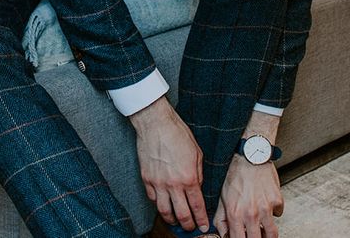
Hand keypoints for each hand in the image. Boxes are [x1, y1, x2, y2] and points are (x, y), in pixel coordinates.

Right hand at [129, 96, 209, 232]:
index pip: (197, 207)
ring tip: (176, 222)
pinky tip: (163, 204)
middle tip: (190, 228)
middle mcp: (173, 184)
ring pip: (164, 211)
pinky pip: (152, 198)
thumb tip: (197, 187)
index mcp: (189, 177)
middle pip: (181, 215)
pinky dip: (158, 205)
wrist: (156, 123)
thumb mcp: (197, 153)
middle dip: (188, 225)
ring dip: (171, 220)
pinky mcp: (146, 178)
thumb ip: (198, 173)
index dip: (201, 220)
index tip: (203, 226)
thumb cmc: (178, 134)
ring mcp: (158, 183)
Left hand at [213, 154, 283, 237]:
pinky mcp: (277, 200)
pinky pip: (278, 214)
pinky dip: (274, 213)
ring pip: (272, 234)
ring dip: (268, 234)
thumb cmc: (235, 172)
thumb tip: (223, 234)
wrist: (250, 155)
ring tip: (263, 231)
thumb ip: (221, 218)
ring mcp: (266, 208)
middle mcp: (251, 213)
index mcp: (235, 213)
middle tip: (253, 234)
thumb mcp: (221, 195)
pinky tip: (267, 206)